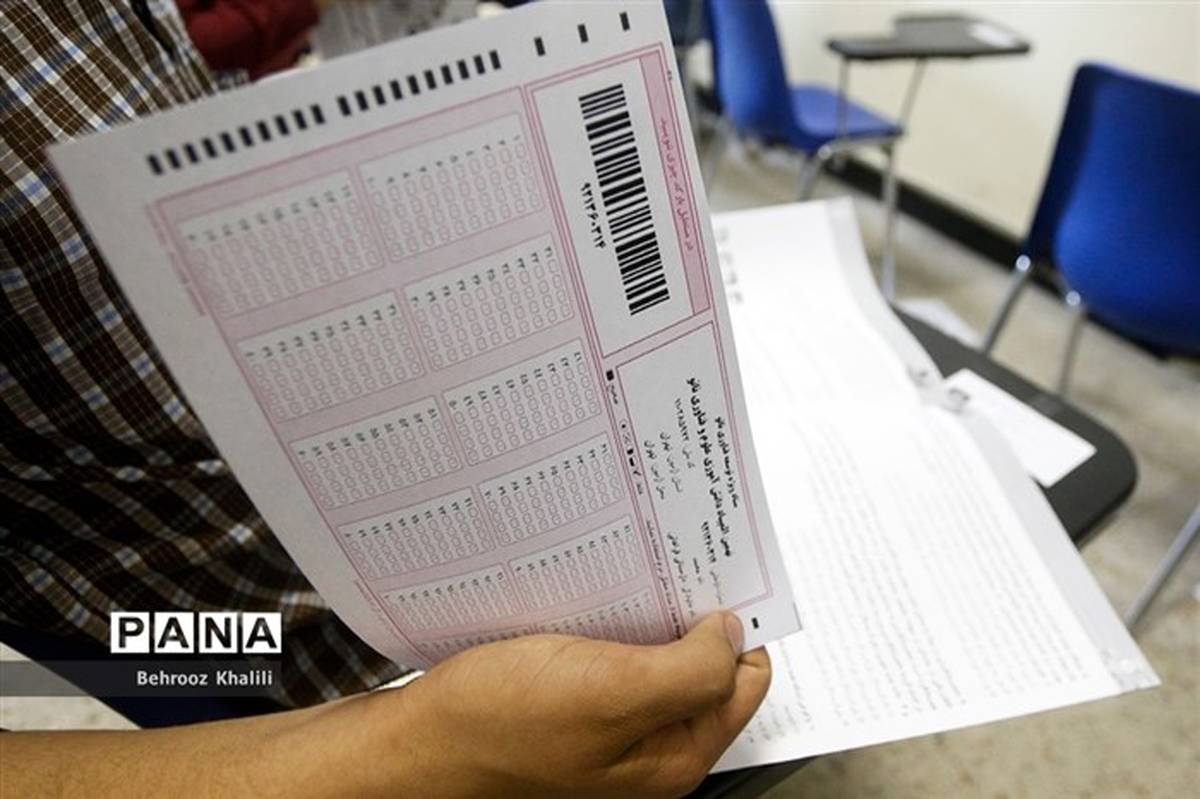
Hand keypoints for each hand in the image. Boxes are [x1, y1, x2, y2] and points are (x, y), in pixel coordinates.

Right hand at [3, 612, 768, 798]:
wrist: (416, 746)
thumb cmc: (500, 721)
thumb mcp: (611, 692)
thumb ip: (690, 669)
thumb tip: (734, 636)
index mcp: (674, 756)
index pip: (743, 684)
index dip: (737, 630)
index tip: (719, 578)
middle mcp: (648, 754)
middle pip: (702, 676)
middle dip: (696, 624)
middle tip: (675, 568)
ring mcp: (608, 739)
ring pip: (656, 668)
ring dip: (654, 624)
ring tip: (635, 579)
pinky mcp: (571, 720)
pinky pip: (612, 669)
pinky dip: (613, 634)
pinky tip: (595, 607)